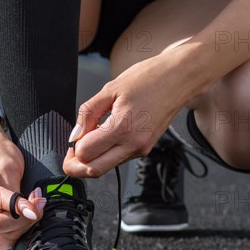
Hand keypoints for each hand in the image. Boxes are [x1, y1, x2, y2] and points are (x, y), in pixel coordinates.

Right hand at [0, 115, 45, 249]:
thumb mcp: (8, 167)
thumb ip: (16, 194)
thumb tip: (29, 215)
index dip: (21, 210)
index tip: (39, 203)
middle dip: (24, 219)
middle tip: (38, 200)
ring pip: (2, 237)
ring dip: (22, 224)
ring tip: (33, 204)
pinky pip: (2, 238)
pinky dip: (17, 229)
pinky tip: (26, 213)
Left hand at [63, 46, 207, 177]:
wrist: (179, 79)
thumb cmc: (148, 79)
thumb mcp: (110, 89)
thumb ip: (88, 113)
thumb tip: (74, 134)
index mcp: (122, 128)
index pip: (86, 154)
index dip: (73, 148)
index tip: (72, 138)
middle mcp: (133, 144)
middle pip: (94, 171)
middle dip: (77, 166)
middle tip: (70, 153)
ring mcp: (141, 149)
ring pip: (106, 168)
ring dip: (92, 160)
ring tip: (89, 139)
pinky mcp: (145, 149)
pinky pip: (118, 159)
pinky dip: (106, 154)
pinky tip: (104, 137)